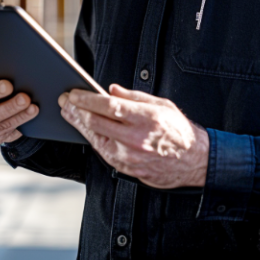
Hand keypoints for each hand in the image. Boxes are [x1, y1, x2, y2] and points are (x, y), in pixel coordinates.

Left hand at [58, 84, 208, 188]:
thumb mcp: (161, 104)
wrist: (195, 162)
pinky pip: (103, 152)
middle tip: (64, 101)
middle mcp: (135, 138)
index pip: (108, 106)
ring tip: (69, 114)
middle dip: (76, 111)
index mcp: (145, 118)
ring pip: (95, 139)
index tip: (74, 93)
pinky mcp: (127, 169)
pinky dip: (92, 139)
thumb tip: (111, 90)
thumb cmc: (179, 130)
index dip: (87, 99)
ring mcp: (129, 157)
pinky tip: (85, 130)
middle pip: (96, 123)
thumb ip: (134, 96)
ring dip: (79, 125)